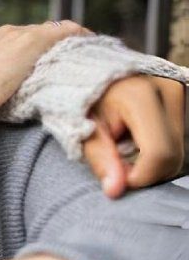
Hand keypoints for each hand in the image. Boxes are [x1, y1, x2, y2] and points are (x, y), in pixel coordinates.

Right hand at [0, 22, 92, 118]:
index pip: (18, 38)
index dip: (33, 50)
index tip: (44, 61)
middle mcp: (3, 31)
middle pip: (36, 33)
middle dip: (51, 45)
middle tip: (69, 59)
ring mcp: (19, 33)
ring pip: (51, 31)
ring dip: (65, 42)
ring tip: (81, 54)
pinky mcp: (34, 38)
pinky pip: (67, 30)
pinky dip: (80, 36)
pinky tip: (90, 45)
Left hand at [83, 76, 185, 197]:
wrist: (88, 68)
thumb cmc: (82, 100)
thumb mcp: (83, 129)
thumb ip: (101, 159)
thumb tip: (116, 191)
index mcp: (141, 96)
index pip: (158, 153)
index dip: (140, 176)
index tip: (117, 180)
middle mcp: (170, 92)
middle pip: (173, 156)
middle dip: (145, 173)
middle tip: (116, 166)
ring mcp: (181, 94)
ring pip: (178, 152)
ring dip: (152, 163)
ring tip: (124, 149)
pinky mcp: (183, 100)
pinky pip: (178, 141)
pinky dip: (158, 152)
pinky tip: (137, 143)